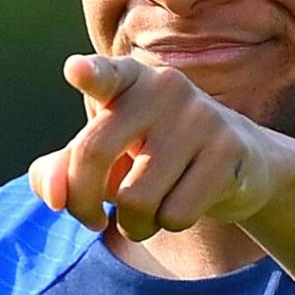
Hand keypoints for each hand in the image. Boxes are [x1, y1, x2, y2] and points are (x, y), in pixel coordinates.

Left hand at [28, 54, 282, 240]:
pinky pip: (175, 214)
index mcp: (129, 79)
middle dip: (83, 202)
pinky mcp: (228, 150)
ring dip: (133, 224)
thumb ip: (63, 169)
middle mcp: (164, 88)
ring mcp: (200, 116)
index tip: (74, 70)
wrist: (241, 162)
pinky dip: (168, 224)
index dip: (89, 74)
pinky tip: (181, 206)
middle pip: (96, 153)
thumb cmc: (154, 156)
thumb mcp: (107, 155)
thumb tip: (53, 196)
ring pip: (136, 199)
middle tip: (91, 219)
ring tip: (146, 213)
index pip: (106, 75)